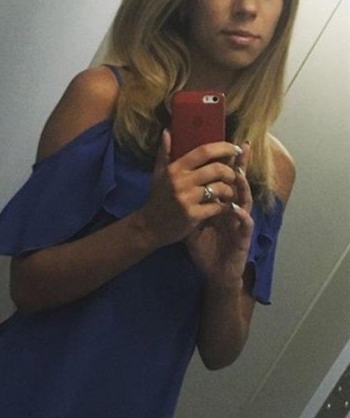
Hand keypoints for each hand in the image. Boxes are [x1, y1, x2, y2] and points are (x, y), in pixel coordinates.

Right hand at [137, 129, 243, 248]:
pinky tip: (225, 206)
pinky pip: (216, 207)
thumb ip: (164, 152)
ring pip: (219, 188)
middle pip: (216, 169)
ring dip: (230, 190)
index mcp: (175, 168)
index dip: (223, 147)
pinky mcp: (192, 215)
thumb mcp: (158, 174)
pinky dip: (224, 206)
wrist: (149, 226)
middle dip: (230, 171)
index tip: (236, 148)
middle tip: (234, 175)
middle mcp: (181, 182)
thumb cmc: (157, 198)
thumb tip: (168, 131)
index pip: (204, 151)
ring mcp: (187, 199)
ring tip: (230, 192)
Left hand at [184, 141, 253, 287]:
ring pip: (246, 200)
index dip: (228, 163)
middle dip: (240, 167)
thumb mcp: (191, 223)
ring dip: (243, 187)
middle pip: (240, 185)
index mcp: (222, 204)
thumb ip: (185, 203)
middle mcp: (235, 209)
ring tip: (238, 174)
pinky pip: (245, 224)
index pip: (226, 179)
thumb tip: (172, 185)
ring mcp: (241, 222)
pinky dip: (241, 216)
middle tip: (240, 150)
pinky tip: (236, 208)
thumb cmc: (205, 247)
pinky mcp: (243, 238)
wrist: (214, 272)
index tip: (225, 145)